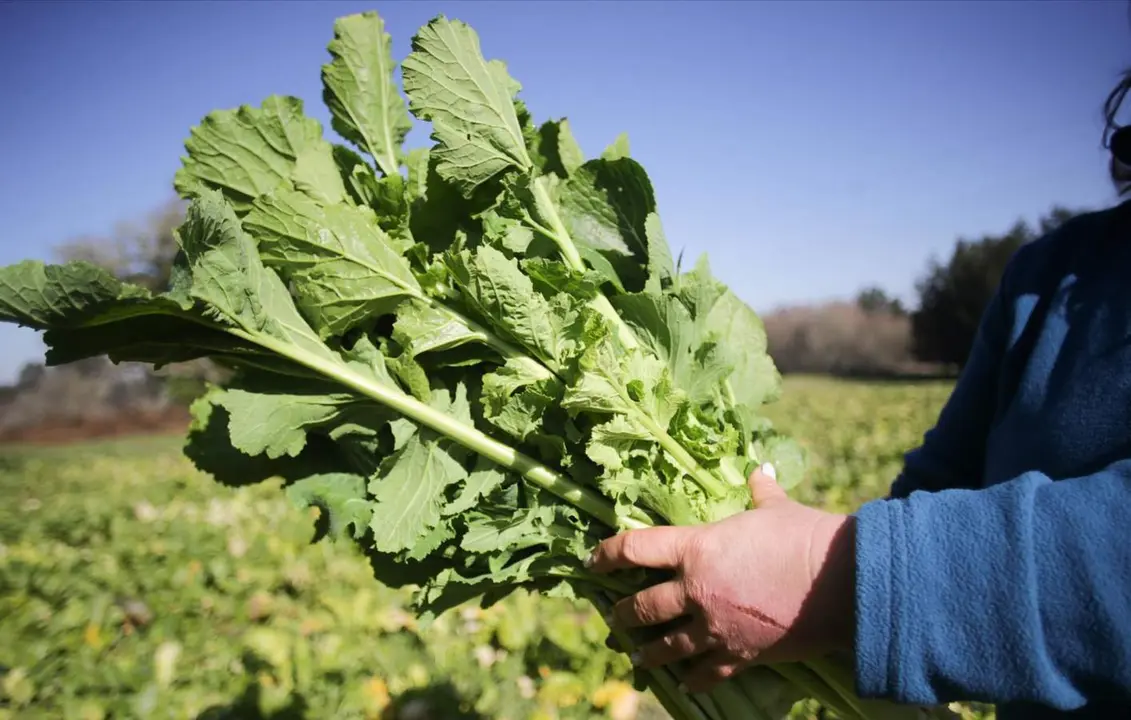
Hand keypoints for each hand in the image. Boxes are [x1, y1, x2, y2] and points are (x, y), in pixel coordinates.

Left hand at [586, 463, 855, 692]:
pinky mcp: (739, 654)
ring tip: (636, 656)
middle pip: (642, 607)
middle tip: (613, 618)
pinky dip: (693, 679)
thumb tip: (760, 471)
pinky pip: (706, 673)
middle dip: (623, 614)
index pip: (636, 549)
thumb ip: (760, 492)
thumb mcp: (776, 508)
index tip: (594, 560)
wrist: (839, 583)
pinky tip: (684, 683)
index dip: (608, 553)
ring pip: (667, 646)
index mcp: (696, 548)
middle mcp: (695, 590)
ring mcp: (714, 627)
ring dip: (648, 652)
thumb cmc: (803, 537)